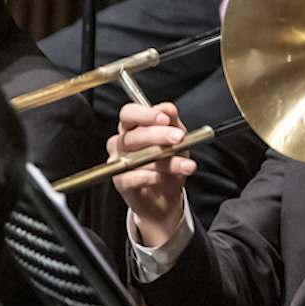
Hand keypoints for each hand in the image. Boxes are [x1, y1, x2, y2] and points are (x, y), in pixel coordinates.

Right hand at [110, 102, 194, 248]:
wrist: (166, 197)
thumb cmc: (168, 163)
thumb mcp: (176, 139)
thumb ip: (172, 122)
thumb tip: (167, 108)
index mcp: (132, 128)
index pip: (129, 113)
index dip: (145, 114)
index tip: (164, 118)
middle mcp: (121, 143)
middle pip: (133, 135)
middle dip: (158, 135)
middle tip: (178, 138)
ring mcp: (118, 163)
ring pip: (136, 157)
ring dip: (165, 160)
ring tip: (185, 165)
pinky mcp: (120, 183)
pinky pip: (132, 177)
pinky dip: (150, 177)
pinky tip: (163, 177)